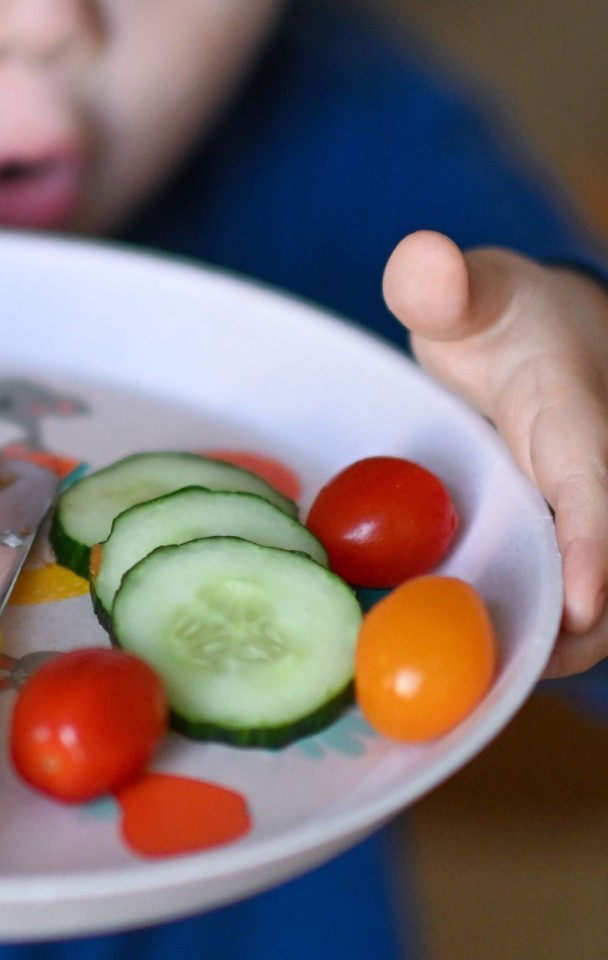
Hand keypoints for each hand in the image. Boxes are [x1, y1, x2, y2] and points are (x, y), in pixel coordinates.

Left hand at [384, 230, 607, 677]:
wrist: (546, 345)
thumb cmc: (504, 321)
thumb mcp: (476, 295)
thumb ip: (446, 286)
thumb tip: (422, 258)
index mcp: (584, 426)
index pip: (599, 493)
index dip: (597, 552)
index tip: (584, 612)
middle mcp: (604, 482)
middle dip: (570, 636)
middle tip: (483, 686)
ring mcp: (592, 522)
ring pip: (597, 608)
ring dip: (544, 647)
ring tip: (465, 693)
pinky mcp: (572, 548)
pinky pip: (565, 602)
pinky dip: (528, 637)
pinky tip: (463, 668)